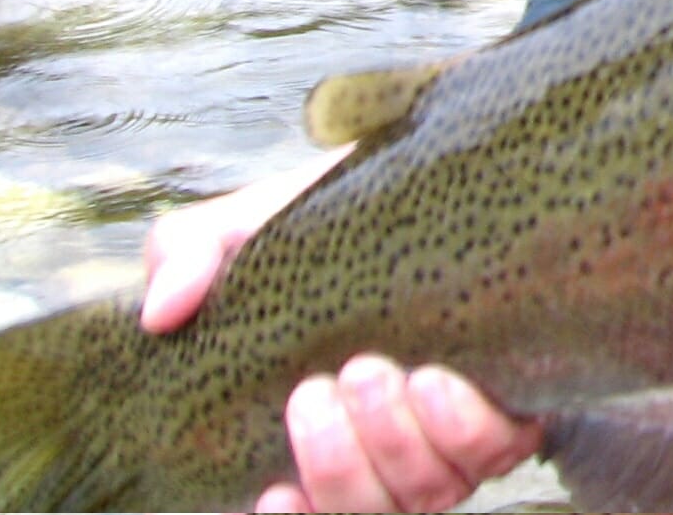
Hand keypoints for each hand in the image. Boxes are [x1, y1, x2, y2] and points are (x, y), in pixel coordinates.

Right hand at [140, 156, 540, 511]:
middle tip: (325, 386)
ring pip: (427, 494)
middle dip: (340, 464)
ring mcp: (446, 442)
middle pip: (365, 512)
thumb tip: (162, 312)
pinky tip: (436, 385)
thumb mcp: (240, 229)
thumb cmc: (318, 222)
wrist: (419, 190)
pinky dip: (467, 430)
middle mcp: (381, 457)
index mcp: (312, 435)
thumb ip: (187, 257)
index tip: (272, 492)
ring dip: (396, 442)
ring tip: (374, 371)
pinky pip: (499, 452)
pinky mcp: (510, 410)